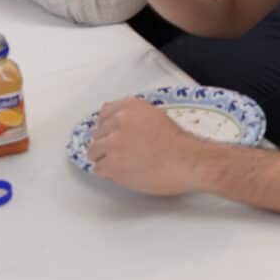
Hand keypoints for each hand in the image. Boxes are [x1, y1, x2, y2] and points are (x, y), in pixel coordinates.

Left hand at [87, 96, 207, 194]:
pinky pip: (98, 169)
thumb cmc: (177, 143)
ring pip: (94, 152)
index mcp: (130, 106)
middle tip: (123, 153)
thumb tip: (117, 123)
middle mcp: (118, 121)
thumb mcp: (156, 116)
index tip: (114, 135)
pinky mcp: (111, 164)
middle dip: (106, 144)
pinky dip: (108, 173)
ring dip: (105, 159)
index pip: (103, 114)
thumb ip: (134, 116)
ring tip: (123, 164)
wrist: (186, 161)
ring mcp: (113, 143)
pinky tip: (124, 172)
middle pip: (97, 134)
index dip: (108, 127)